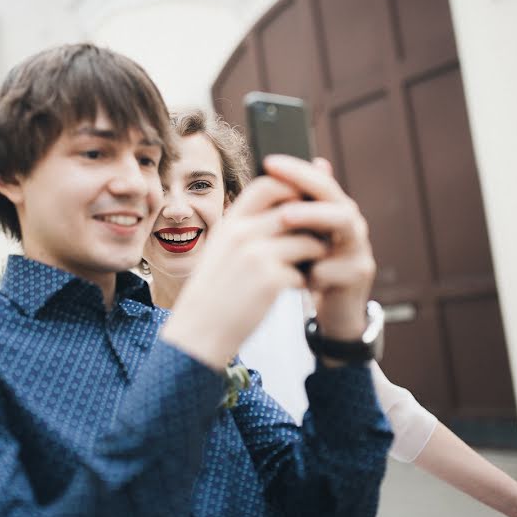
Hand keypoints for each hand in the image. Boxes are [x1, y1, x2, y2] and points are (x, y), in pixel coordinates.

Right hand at [161, 174, 328, 369]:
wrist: (199, 330)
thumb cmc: (214, 290)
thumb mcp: (222, 249)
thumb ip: (247, 227)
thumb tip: (283, 209)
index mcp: (230, 222)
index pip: (268, 185)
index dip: (291, 190)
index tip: (303, 205)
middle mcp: (242, 233)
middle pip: (295, 211)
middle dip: (313, 224)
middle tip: (317, 238)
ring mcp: (257, 256)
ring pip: (308, 241)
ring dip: (314, 255)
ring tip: (307, 267)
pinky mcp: (271, 281)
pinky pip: (306, 272)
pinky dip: (306, 281)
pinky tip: (296, 288)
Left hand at [263, 155, 374, 342]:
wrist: (331, 310)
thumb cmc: (309, 268)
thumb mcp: (296, 239)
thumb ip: (289, 209)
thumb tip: (271, 173)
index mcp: (334, 210)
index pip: (319, 180)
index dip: (296, 170)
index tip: (268, 162)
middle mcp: (350, 223)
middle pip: (335, 196)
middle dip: (307, 187)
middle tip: (276, 181)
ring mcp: (359, 246)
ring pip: (344, 225)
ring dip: (314, 217)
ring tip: (285, 218)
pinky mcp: (360, 274)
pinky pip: (340, 268)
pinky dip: (318, 271)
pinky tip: (300, 277)